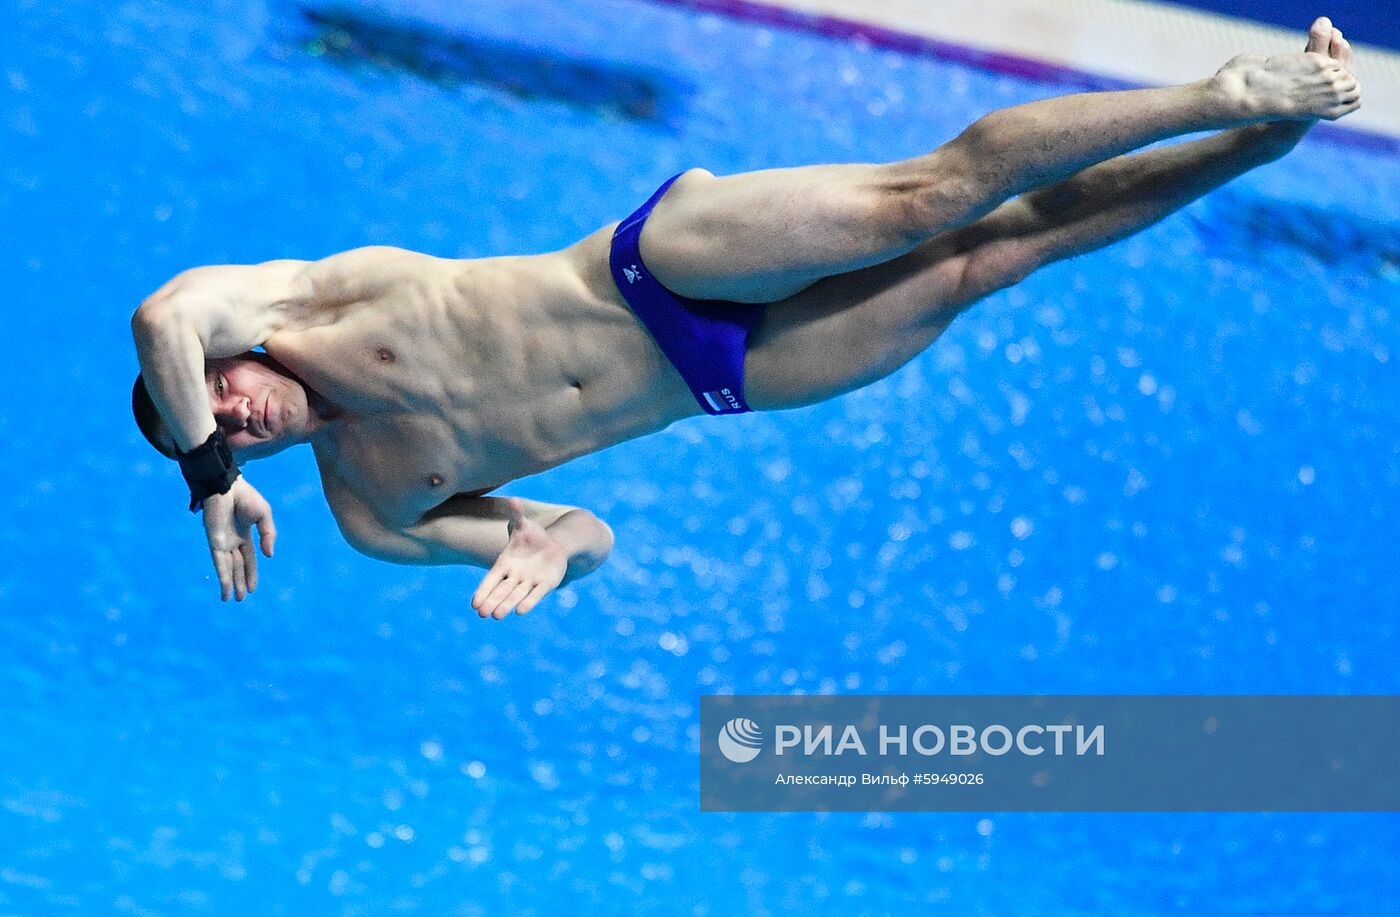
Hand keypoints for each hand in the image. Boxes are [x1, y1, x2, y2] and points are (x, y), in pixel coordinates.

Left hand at [201, 477, 276, 600]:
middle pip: (237, 566)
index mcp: (245, 535)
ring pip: (228, 568)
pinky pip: (219, 562)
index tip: (253, 588)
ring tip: (232, 599)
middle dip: (240, 582)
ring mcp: (223, 542)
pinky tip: (225, 588)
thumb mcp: (264, 516)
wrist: (226, 486)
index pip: (249, 559)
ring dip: (230, 584)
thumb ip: (269, 535)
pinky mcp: (214, 541)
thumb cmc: (246, 497)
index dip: (251, 573)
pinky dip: (223, 575)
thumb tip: (269, 556)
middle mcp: (233, 541)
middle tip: (242, 599)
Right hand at [472, 498, 566, 618]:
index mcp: (505, 563)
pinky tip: (521, 611)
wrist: (552, 546)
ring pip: (516, 595)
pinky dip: (529, 602)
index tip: (474, 603)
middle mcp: (515, 576)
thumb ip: (516, 515)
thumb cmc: (532, 537)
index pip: (491, 579)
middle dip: (492, 601)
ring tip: (497, 616)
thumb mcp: (523, 526)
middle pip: (501, 591)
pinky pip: (535, 595)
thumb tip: (514, 500)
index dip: (483, 590)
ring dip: (506, 605)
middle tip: (482, 613)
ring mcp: (529, 582)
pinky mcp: (544, 585)